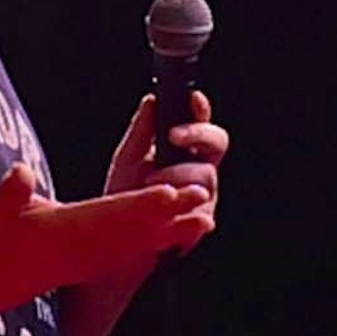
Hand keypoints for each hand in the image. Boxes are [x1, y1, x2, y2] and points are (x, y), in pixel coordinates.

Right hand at [0, 159, 211, 290]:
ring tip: (207, 220)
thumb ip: (12, 192)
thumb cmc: (2, 238)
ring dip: (177, 231)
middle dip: (171, 213)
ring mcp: (98, 259)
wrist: (0, 279)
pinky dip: (163, 246)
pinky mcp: (101, 264)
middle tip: (202, 197)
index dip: (142, 204)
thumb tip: (22, 172)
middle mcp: (91, 248)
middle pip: (139, 226)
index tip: (167, 194)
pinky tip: (183, 239)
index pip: (113, 213)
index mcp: (71, 231)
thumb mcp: (1, 213)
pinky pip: (139, 254)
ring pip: (145, 241)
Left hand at [102, 87, 228, 216]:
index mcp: (186, 150)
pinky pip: (202, 206)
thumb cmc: (125, 196)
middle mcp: (201, 169)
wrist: (118, 236)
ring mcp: (205, 196)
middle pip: (217, 142)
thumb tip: (151, 100)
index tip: (192, 99)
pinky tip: (165, 207)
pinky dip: (181, 204)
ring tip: (151, 185)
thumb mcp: (128, 160)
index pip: (201, 122)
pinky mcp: (202, 221)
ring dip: (177, 175)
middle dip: (197, 134)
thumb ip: (141, 132)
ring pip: (206, 175)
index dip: (201, 109)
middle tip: (172, 136)